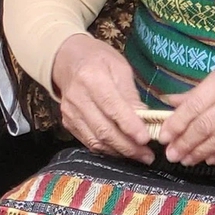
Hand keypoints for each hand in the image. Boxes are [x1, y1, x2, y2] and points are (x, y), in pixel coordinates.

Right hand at [52, 34, 151, 162]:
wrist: (66, 59)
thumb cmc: (98, 60)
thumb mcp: (120, 67)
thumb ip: (131, 94)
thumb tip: (145, 119)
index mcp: (92, 78)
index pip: (112, 107)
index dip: (129, 125)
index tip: (146, 139)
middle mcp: (77, 98)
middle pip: (103, 129)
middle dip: (128, 146)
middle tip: (148, 155)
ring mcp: (70, 112)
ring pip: (95, 140)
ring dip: (119, 152)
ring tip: (139, 155)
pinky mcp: (67, 122)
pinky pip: (88, 142)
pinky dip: (107, 150)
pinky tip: (122, 151)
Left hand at [160, 52, 214, 165]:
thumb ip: (201, 90)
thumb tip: (170, 102)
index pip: (194, 105)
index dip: (176, 124)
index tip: (163, 136)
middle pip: (205, 126)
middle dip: (184, 143)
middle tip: (171, 154)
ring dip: (199, 152)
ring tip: (186, 159)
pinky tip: (209, 158)